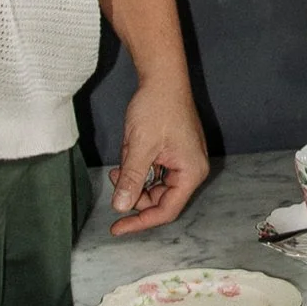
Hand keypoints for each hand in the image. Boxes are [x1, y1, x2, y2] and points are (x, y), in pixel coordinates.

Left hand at [110, 77, 211, 234]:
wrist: (162, 78)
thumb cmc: (158, 108)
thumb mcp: (140, 146)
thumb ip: (132, 179)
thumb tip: (121, 206)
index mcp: (191, 172)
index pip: (166, 210)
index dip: (141, 221)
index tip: (117, 228)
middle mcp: (191, 169)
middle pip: (162, 199)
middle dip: (136, 195)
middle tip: (116, 187)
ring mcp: (183, 160)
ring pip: (156, 185)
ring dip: (136, 180)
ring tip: (120, 166)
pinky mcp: (174, 152)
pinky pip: (156, 171)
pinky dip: (140, 168)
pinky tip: (128, 156)